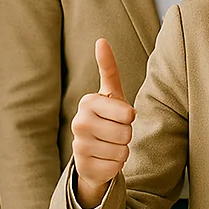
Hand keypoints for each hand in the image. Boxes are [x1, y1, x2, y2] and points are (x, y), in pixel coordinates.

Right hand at [70, 38, 135, 207]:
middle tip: (115, 131)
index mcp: (88, 102)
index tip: (123, 114)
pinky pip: (116, 167)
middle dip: (127, 134)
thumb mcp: (111, 92)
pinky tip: (104, 158)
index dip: (129, 116)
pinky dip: (116, 165)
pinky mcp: (83, 168)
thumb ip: (108, 68)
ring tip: (110, 144)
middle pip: (126, 133)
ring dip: (122, 150)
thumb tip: (101, 40)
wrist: (93, 150)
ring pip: (122, 151)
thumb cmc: (108, 116)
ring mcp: (78, 147)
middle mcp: (79, 123)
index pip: (127, 113)